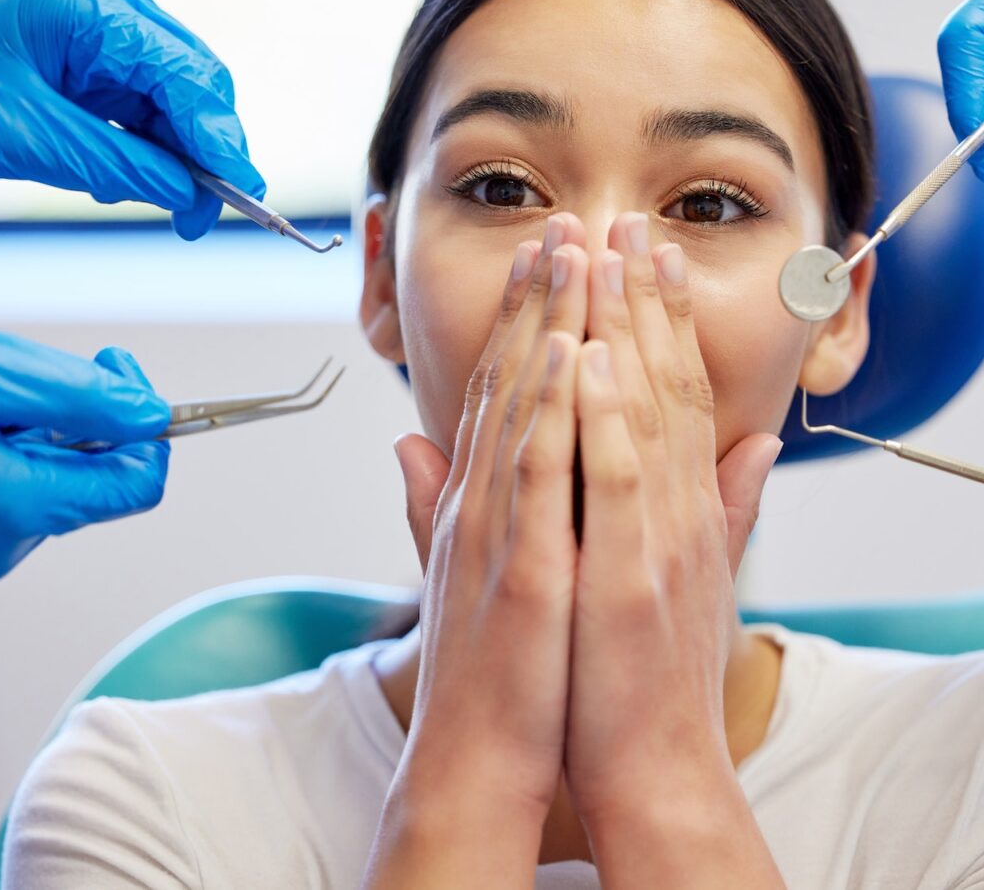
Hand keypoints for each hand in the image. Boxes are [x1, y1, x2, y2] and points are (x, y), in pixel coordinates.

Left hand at [0, 0, 261, 238]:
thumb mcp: (31, 141)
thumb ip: (120, 165)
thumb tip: (191, 194)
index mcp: (90, 5)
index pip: (183, 72)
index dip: (218, 134)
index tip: (244, 189)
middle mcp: (111, 9)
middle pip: (195, 84)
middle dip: (207, 153)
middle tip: (206, 217)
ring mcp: (110, 36)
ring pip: (182, 104)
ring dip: (183, 160)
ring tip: (176, 213)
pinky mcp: (105, 66)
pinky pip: (153, 114)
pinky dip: (155, 154)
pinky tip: (139, 184)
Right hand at [0, 306, 169, 584]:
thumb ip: (79, 396)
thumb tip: (152, 415)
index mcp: (10, 512)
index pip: (135, 487)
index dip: (145, 425)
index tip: (117, 373)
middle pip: (86, 482)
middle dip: (73, 419)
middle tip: (19, 368)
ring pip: (39, 483)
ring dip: (27, 431)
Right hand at [368, 216, 589, 887]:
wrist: (474, 762)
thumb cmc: (491, 672)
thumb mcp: (465, 573)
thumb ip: (439, 505)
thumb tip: (409, 447)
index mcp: (481, 502)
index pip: (502, 391)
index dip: (525, 318)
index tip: (553, 255)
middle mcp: (481, 501)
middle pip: (509, 380)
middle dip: (539, 296)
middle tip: (566, 221)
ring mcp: (498, 529)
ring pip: (522, 405)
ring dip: (547, 324)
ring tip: (572, 252)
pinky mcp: (522, 568)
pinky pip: (538, 475)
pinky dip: (553, 410)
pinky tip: (574, 353)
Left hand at [565, 213, 784, 887]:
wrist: (658, 770)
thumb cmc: (655, 677)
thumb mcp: (697, 578)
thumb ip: (724, 507)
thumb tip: (755, 446)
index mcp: (690, 509)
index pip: (684, 393)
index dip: (668, 320)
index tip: (651, 254)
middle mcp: (685, 510)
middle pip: (670, 384)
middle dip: (649, 298)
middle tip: (632, 220)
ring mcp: (662, 539)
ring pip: (646, 412)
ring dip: (627, 328)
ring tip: (610, 253)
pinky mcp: (631, 575)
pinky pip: (619, 479)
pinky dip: (606, 414)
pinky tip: (588, 355)